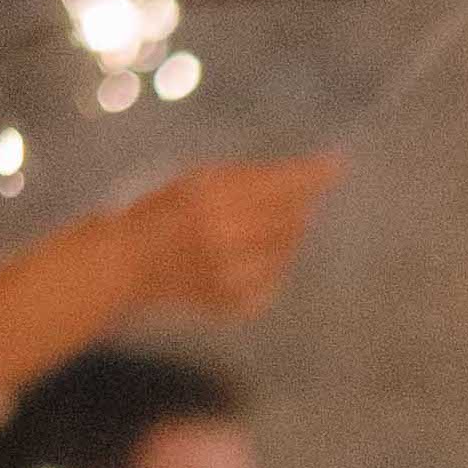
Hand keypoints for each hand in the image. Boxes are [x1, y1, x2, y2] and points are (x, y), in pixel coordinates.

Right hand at [113, 152, 343, 323]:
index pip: (278, 186)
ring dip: (286, 238)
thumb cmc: (160, 212)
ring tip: (258, 228)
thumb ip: (244, 180)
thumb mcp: (196, 180)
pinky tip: (249, 257)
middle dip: (299, 207)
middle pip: (291, 220)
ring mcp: (235, 276)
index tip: (337, 163)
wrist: (129, 263)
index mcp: (213, 197)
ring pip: (286, 252)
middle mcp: (228, 237)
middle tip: (298, 197)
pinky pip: (273, 281)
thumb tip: (298, 180)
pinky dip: (271, 266)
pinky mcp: (238, 304)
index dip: (311, 176)